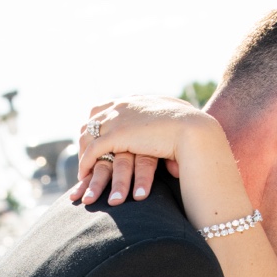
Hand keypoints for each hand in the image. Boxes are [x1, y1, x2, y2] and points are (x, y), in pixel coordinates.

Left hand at [69, 95, 218, 206]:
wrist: (193, 128)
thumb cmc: (191, 125)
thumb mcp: (173, 116)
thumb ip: (162, 119)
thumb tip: (166, 126)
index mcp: (134, 101)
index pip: (103, 108)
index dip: (96, 125)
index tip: (94, 139)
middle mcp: (122, 106)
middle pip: (91, 122)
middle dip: (85, 140)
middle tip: (84, 158)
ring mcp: (118, 119)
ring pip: (88, 137)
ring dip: (82, 155)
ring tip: (83, 171)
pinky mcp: (117, 136)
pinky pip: (92, 151)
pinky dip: (85, 164)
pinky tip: (84, 176)